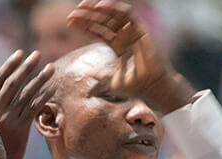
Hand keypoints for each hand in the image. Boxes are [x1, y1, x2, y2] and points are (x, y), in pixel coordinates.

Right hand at [0, 49, 54, 158]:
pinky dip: (44, 96)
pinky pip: (34, 107)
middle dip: (26, 67)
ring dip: (40, 79)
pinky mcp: (19, 129)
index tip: (20, 54)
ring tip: (51, 67)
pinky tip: (52, 87)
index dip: (9, 65)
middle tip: (37, 55)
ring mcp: (7, 120)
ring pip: (26, 94)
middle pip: (12, 83)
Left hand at [68, 0, 193, 114]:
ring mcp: (132, 32)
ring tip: (82, 6)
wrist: (152, 86)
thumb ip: (100, 76)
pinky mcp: (141, 29)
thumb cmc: (134, 86)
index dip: (84, 25)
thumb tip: (87, 72)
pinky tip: (100, 6)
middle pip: (103, 21)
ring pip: (113, 15)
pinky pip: (127, 13)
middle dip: (87, 16)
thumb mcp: (111, 81)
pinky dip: (114, 8)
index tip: (69, 22)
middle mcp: (124, 36)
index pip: (98, 31)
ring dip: (98, 9)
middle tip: (72, 13)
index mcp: (117, 46)